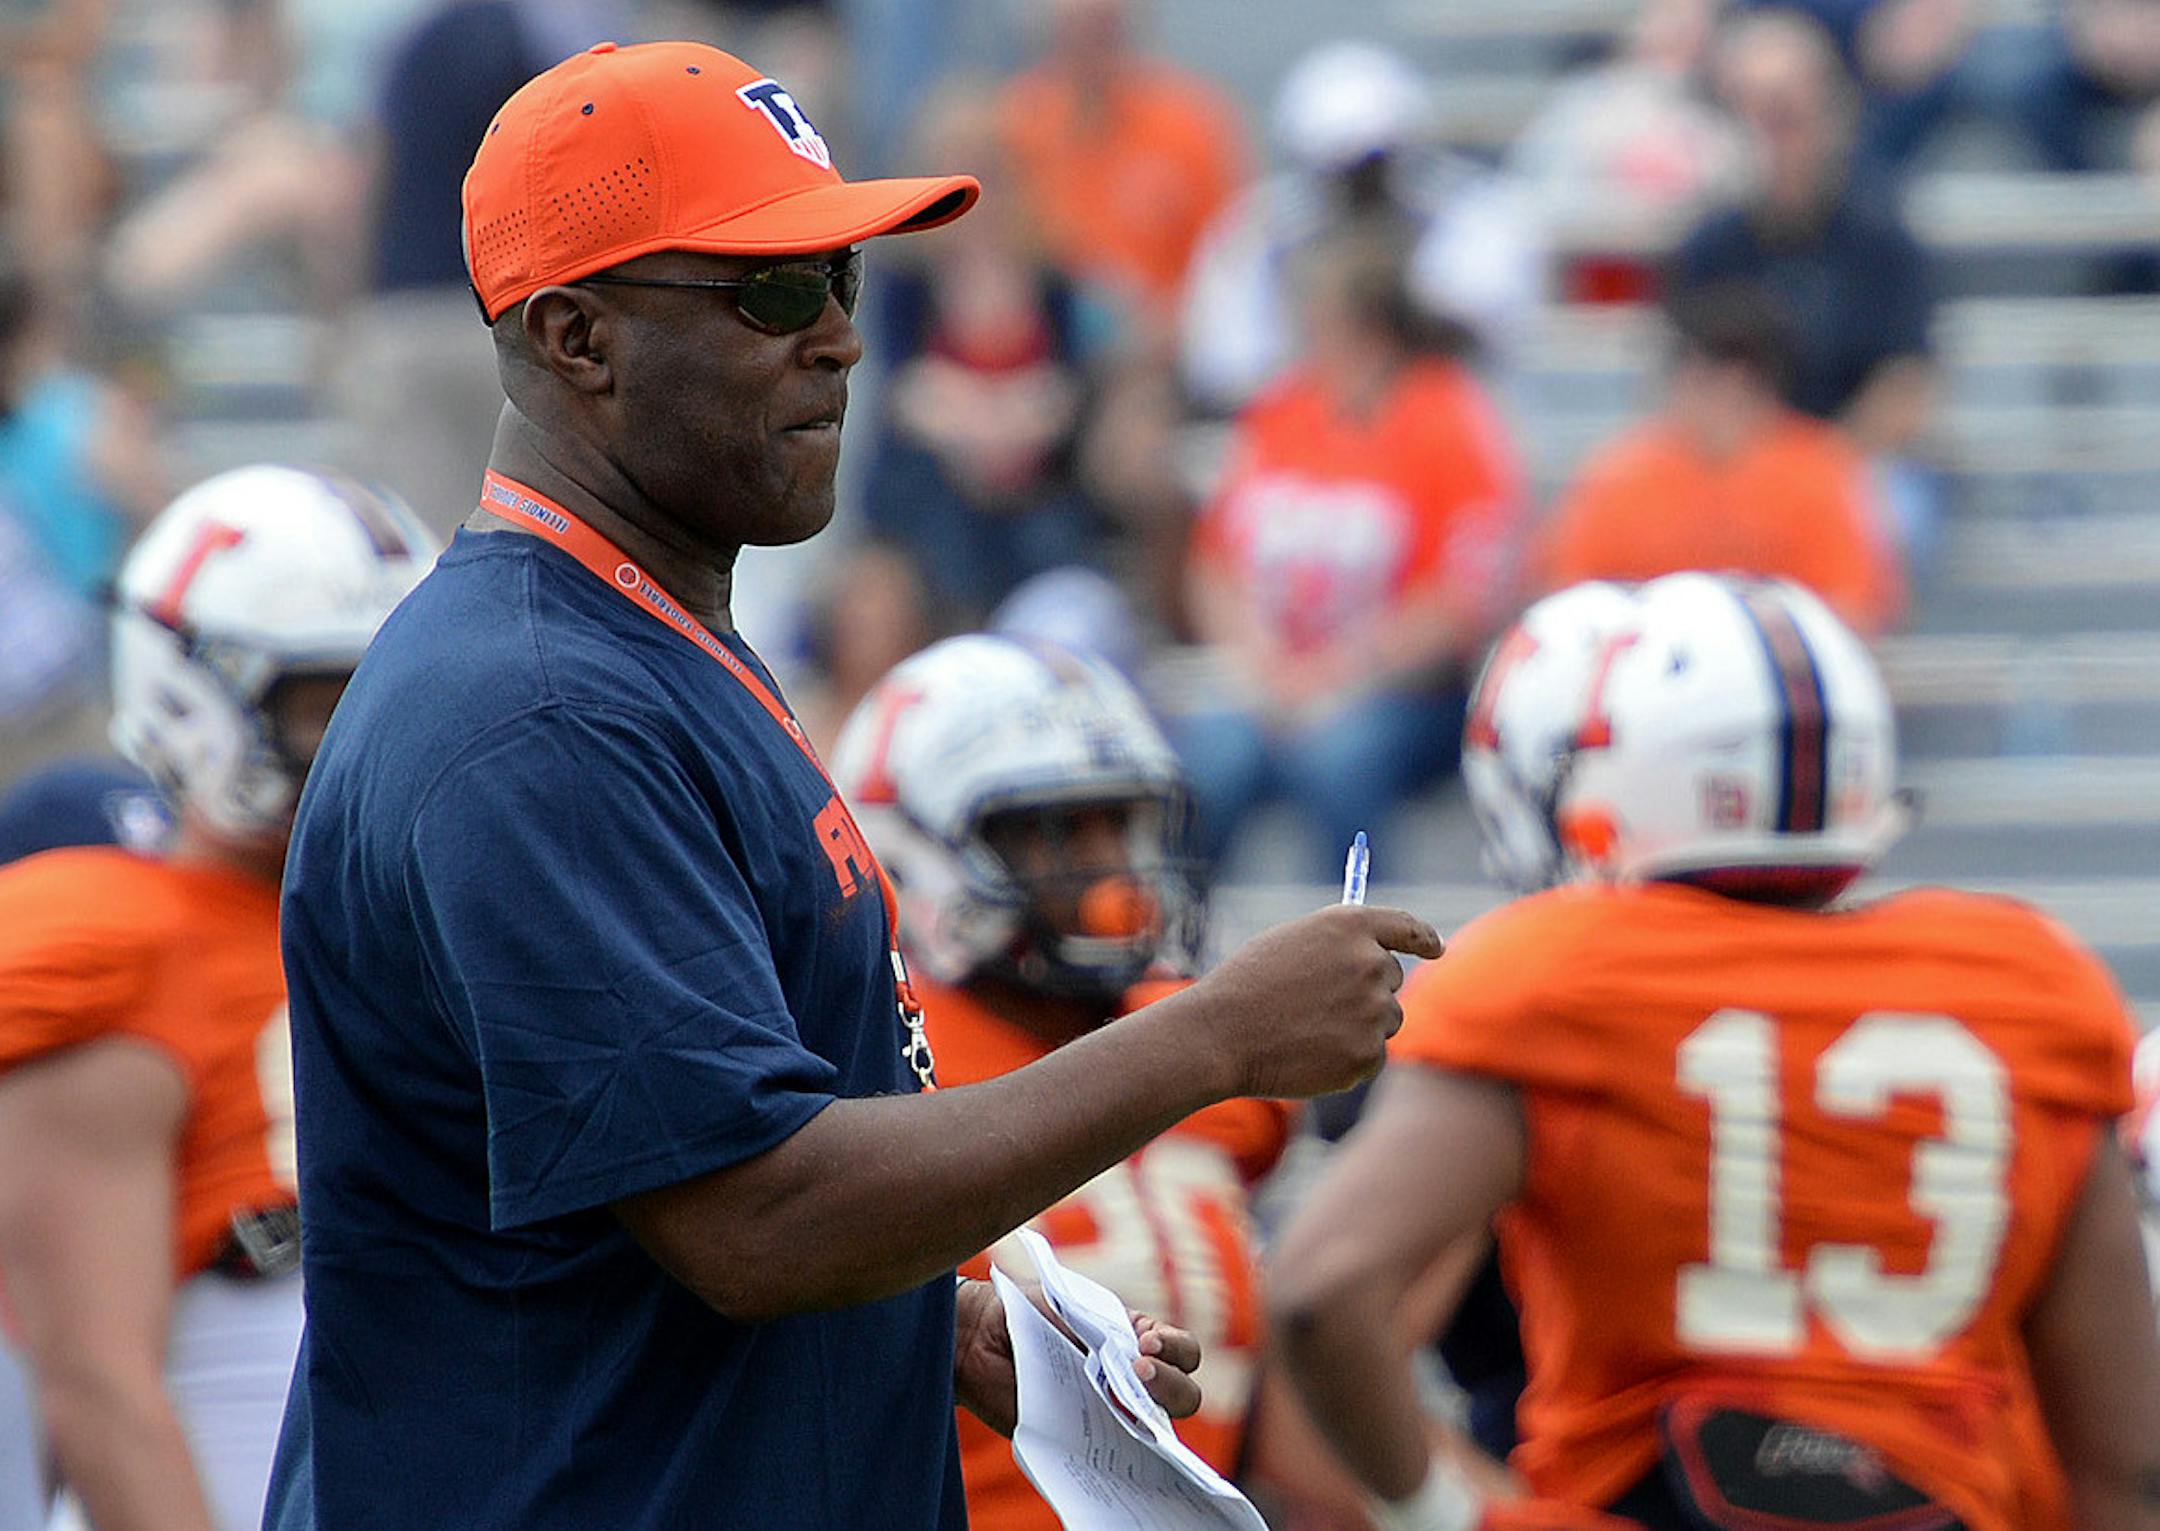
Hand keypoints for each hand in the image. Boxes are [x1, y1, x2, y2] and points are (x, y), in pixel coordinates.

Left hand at [952, 1275, 1202, 1437]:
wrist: (980, 1335)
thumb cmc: (1030, 1311)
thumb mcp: (1076, 1308)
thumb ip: (1108, 1330)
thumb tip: (1138, 1358)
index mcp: (1138, 1342)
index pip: (1183, 1353)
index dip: (1176, 1350)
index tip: (1147, 1344)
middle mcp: (1132, 1380)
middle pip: (1183, 1395)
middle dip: (1170, 1383)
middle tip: (1138, 1370)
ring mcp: (1110, 1412)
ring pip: (1156, 1429)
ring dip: (1149, 1412)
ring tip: (1118, 1396)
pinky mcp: (1082, 1439)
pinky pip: (1112, 1456)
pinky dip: (1118, 1450)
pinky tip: (1102, 1429)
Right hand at [1174, 906, 1445, 1099]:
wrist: (1220, 1035)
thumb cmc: (1247, 985)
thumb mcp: (1293, 942)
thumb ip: (1340, 944)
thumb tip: (1376, 958)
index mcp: (1350, 926)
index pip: (1407, 927)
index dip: (1425, 939)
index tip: (1436, 949)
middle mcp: (1371, 963)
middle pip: (1392, 979)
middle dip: (1367, 990)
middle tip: (1320, 1003)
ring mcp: (1373, 1011)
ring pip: (1386, 1020)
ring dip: (1359, 1025)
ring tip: (1307, 1029)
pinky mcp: (1368, 1054)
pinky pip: (1372, 1055)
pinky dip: (1347, 1058)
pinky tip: (1308, 1053)